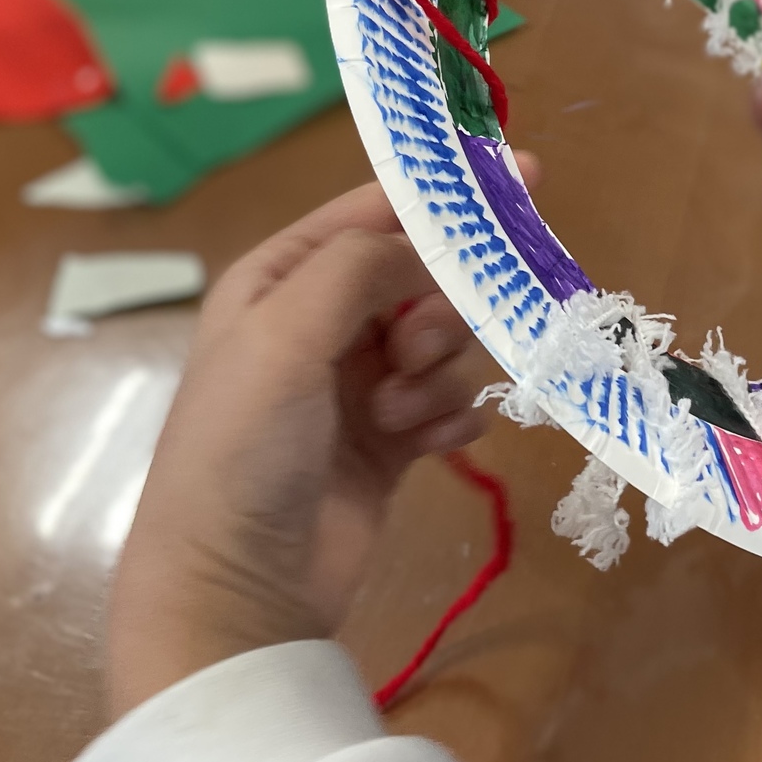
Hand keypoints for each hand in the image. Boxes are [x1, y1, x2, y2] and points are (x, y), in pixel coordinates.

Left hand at [107, 182, 496, 718]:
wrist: (237, 583)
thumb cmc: (244, 446)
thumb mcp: (285, 333)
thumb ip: (360, 266)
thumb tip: (429, 243)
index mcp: (279, 280)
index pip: (372, 211)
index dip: (444, 193)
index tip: (525, 177)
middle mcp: (320, 325)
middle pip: (423, 278)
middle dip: (439, 308)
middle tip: (415, 350)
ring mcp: (358, 387)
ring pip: (446, 343)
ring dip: (438, 376)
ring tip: (398, 418)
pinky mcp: (391, 445)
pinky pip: (452, 405)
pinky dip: (449, 421)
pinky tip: (427, 450)